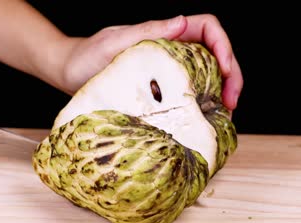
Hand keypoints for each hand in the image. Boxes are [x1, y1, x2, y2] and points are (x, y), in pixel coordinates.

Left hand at [61, 14, 242, 110]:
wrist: (67, 73)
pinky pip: (189, 92)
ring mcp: (167, 69)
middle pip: (215, 54)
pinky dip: (202, 105)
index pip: (208, 28)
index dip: (224, 46)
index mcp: (165, 33)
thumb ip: (148, 32)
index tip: (225, 71)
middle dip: (231, 75)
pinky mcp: (160, 88)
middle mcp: (171, 49)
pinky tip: (203, 121)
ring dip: (221, 92)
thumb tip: (183, 22)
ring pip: (207, 75)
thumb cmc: (86, 56)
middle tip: (233, 103)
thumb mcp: (116, 43)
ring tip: (225, 115)